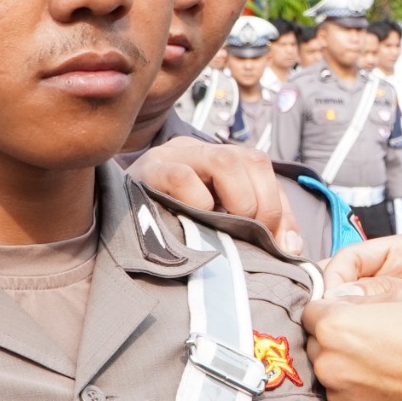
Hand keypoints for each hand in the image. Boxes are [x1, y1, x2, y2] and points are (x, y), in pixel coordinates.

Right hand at [125, 138, 303, 256]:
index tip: (286, 247)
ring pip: (225, 161)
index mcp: (218, 160)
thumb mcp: (215, 226)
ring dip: (240, 201)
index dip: (282, 209)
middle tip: (257, 238)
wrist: (108, 224)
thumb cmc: (169, 229)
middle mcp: (198, 151)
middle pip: (252, 159)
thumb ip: (252, 230)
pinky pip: (182, 176)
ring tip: (232, 228)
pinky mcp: (148, 172)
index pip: (263, 169)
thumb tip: (293, 250)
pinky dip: (199, 200)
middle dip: (265, 205)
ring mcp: (173, 156)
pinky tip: (197, 219)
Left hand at [305, 287, 401, 400]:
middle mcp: (331, 365)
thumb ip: (361, 294)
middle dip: (336, 335)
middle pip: (316, 342)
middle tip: (372, 332)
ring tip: (386, 357)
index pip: (312, 309)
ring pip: (330, 371)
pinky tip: (391, 379)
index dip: (333, 306)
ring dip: (346, 363)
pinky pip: (347, 397)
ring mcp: (343, 398)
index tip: (350, 308)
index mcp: (335, 327)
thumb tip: (339, 297)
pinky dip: (360, 388)